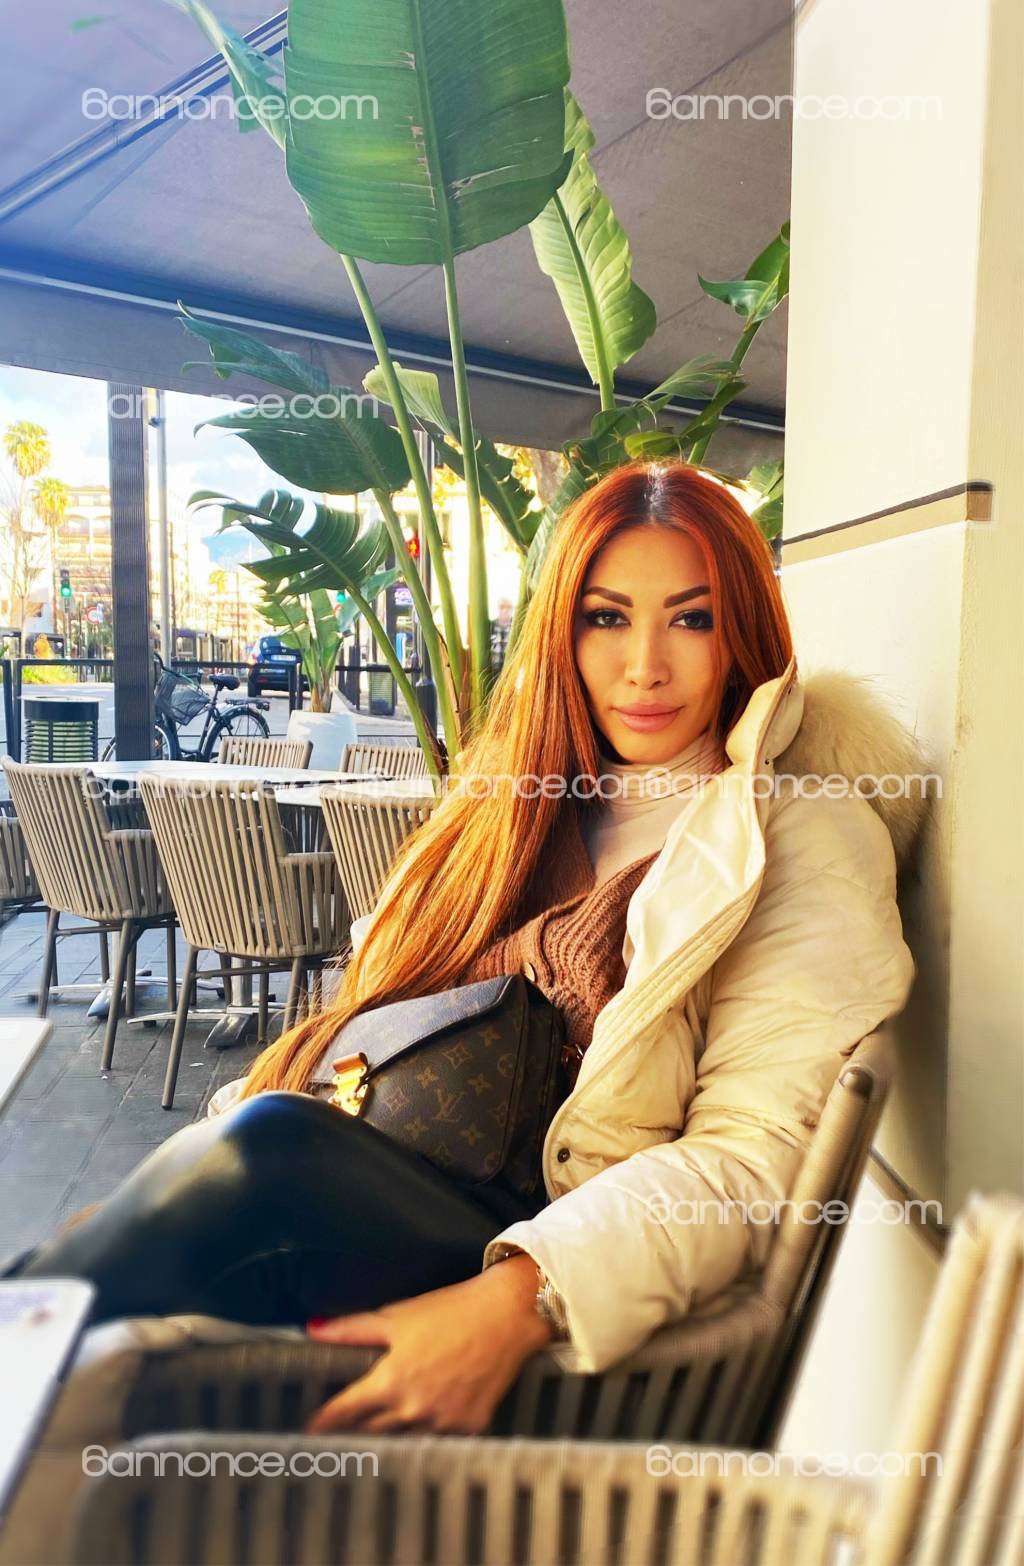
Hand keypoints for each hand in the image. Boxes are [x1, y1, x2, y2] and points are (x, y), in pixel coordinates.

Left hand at [303, 1254, 552, 1435]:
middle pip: (370, 1431)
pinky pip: (438, 1439)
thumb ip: (351, 1329)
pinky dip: (427, 1432)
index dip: (324, 1420)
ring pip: (404, 1439)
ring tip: (378, 1428)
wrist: (507, 1315)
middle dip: (354, 1428)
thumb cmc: (451, 1311)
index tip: (310, 1428)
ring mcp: (443, 1422)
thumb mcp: (396, 1316)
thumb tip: (312, 1328)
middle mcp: (413, 1409)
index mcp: (390, 1381)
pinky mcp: (469, 1428)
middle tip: (341, 1428)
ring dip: (389, 1433)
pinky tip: (421, 1424)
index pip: (344, 1411)